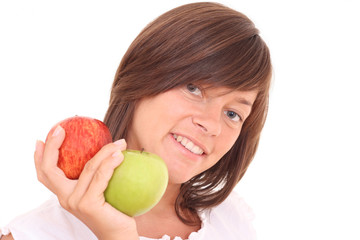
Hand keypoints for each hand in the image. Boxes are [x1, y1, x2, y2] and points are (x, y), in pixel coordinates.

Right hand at [34, 125, 138, 239]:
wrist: (119, 235)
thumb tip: (109, 150)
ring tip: (119, 143)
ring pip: (86, 168)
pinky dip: (110, 163)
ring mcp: (75, 202)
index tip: (42, 138)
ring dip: (104, 151)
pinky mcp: (88, 204)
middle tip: (60, 129)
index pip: (46, 174)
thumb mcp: (100, 192)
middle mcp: (65, 198)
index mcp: (65, 194)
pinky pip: (100, 177)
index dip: (40, 156)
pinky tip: (120, 155)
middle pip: (50, 170)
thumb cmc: (113, 212)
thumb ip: (97, 176)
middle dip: (52, 147)